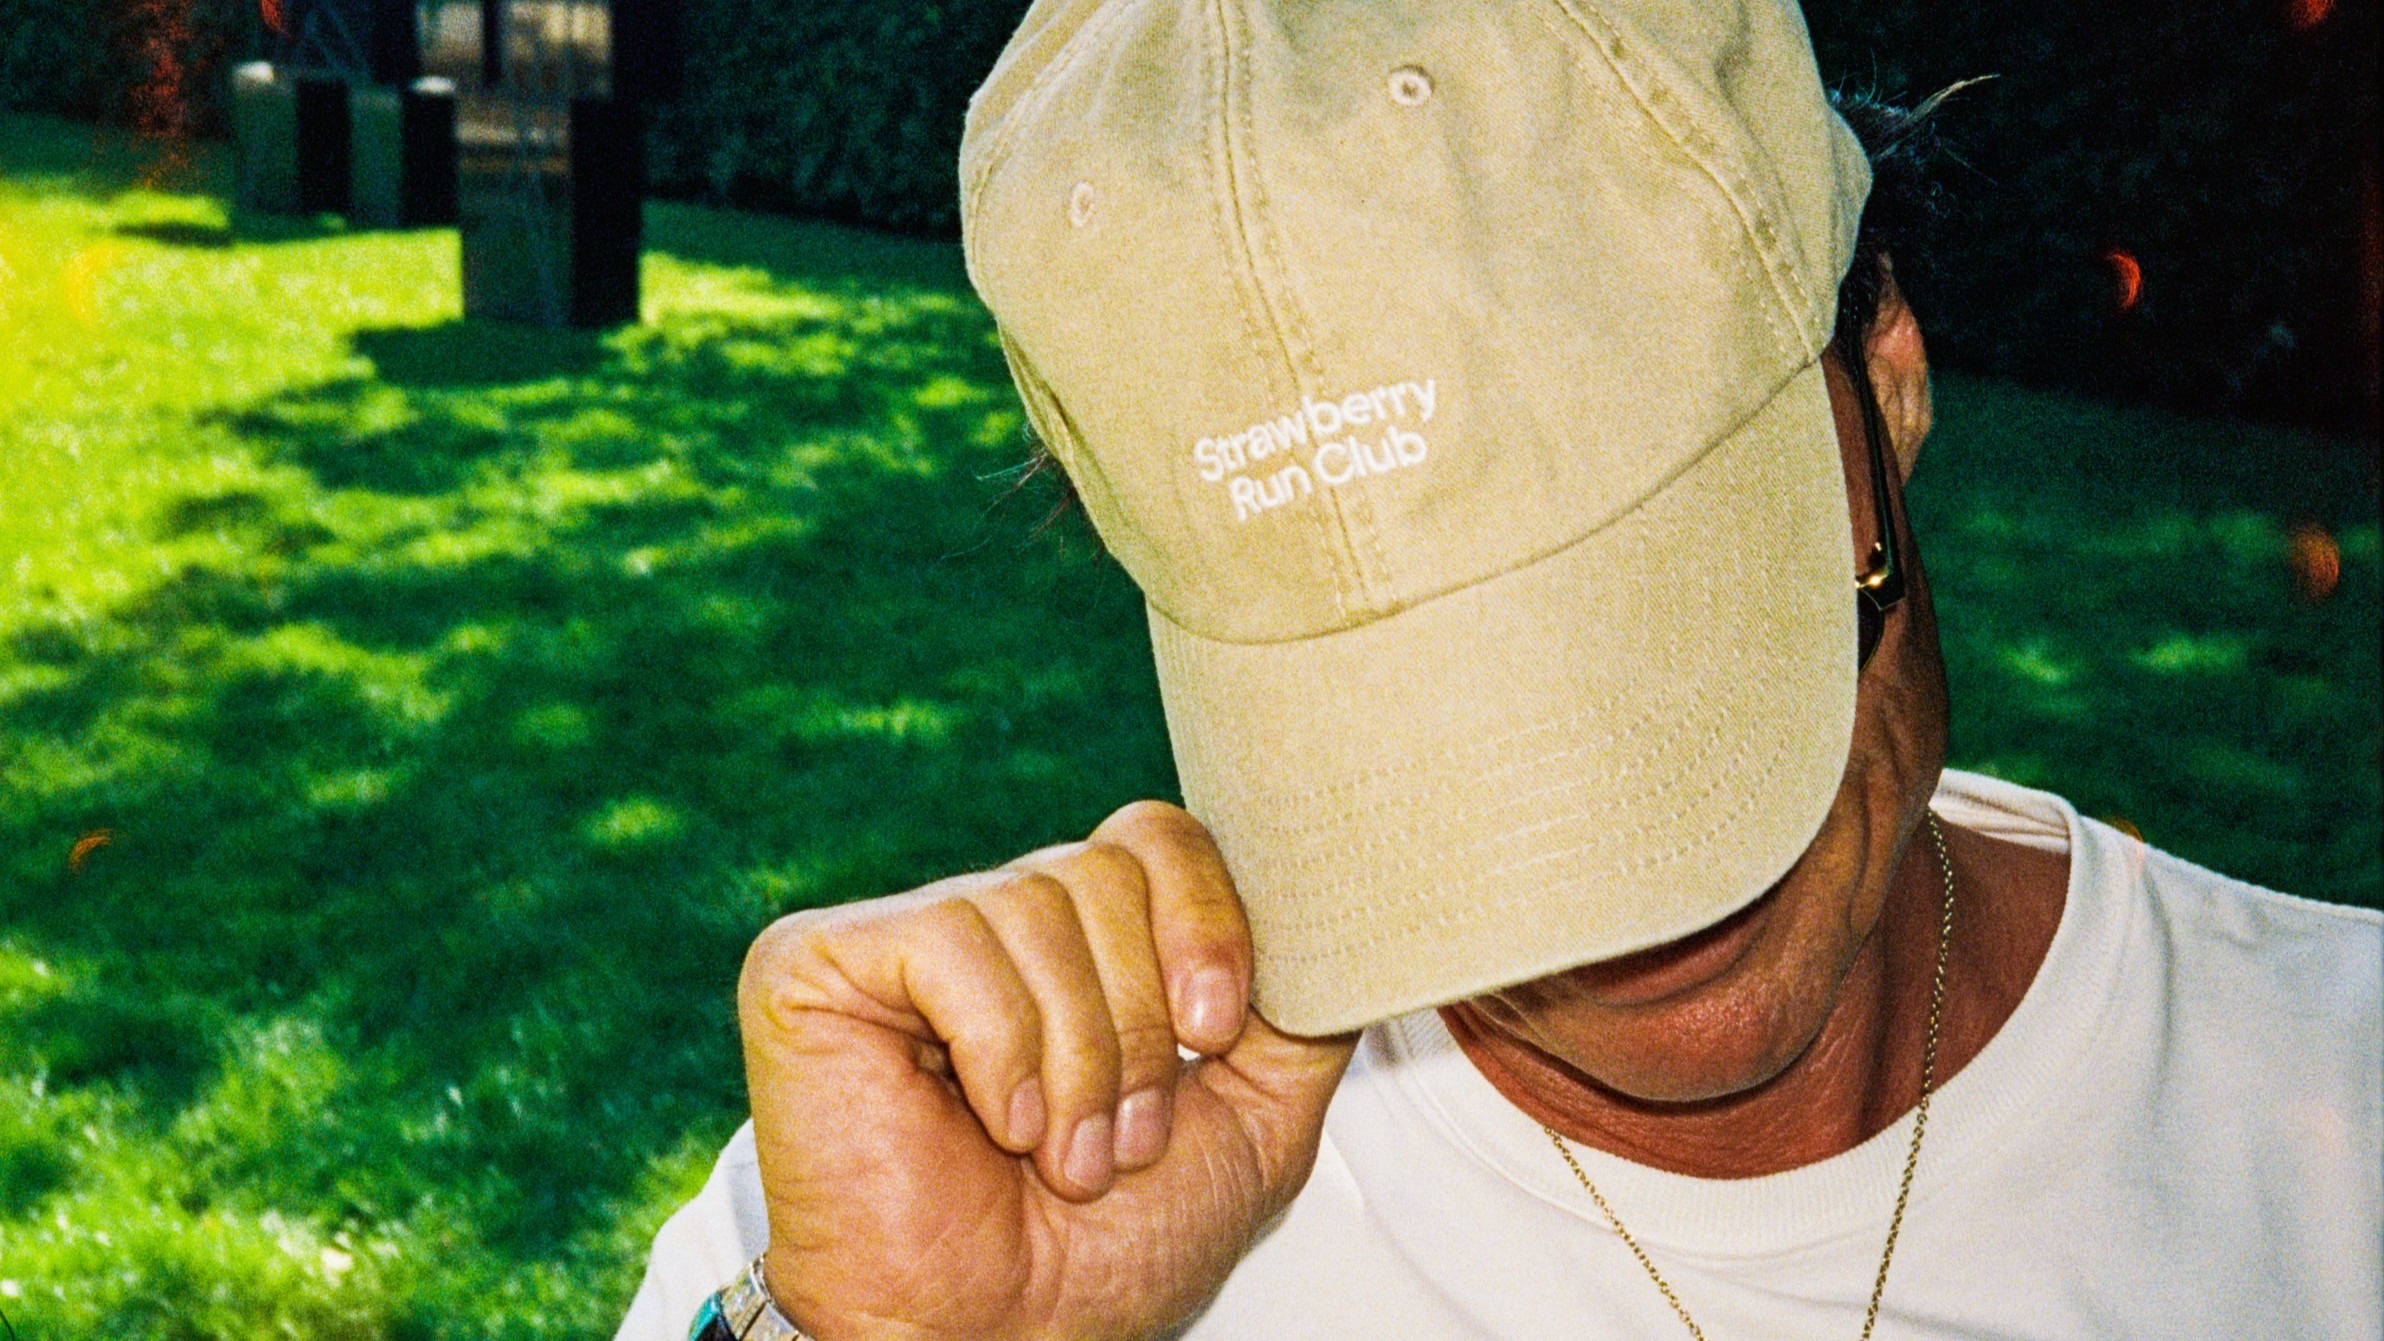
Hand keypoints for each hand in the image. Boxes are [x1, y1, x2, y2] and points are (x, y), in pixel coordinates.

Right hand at [738, 800, 1357, 1340]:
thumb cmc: (1109, 1253)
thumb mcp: (1256, 1120)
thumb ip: (1300, 1010)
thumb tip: (1344, 916)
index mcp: (1086, 940)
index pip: (1159, 835)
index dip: (1204, 922)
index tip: (1218, 1033)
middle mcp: (997, 919)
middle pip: (1106, 865)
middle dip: (1141, 1024)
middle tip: (1120, 1140)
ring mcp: (904, 934)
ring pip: (1037, 903)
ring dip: (1078, 1061)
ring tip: (1056, 1155)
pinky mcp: (816, 963)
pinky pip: (954, 941)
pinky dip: (999, 1050)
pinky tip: (993, 1124)